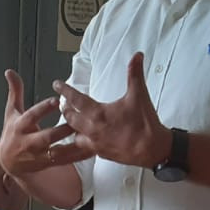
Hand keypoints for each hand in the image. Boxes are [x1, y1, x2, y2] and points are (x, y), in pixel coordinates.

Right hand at [0, 69, 89, 176]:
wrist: (7, 162)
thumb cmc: (12, 132)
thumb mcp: (11, 112)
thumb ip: (15, 91)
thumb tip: (9, 71)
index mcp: (20, 126)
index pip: (32, 116)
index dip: (43, 109)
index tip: (57, 100)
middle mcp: (29, 142)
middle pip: (47, 137)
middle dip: (62, 130)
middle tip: (78, 121)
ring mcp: (39, 155)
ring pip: (58, 151)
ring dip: (74, 144)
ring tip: (89, 136)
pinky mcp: (48, 164)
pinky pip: (65, 160)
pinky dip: (78, 156)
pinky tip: (92, 149)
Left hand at [53, 52, 172, 168]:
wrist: (152, 149)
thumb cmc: (144, 123)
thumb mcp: (139, 95)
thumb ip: (135, 74)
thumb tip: (136, 56)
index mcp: (98, 114)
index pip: (75, 99)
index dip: (65, 90)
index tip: (56, 85)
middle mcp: (92, 129)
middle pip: (70, 118)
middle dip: (65, 109)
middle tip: (63, 104)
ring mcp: (95, 143)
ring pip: (74, 135)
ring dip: (71, 127)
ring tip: (71, 121)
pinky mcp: (101, 153)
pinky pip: (85, 147)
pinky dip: (82, 141)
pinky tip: (85, 138)